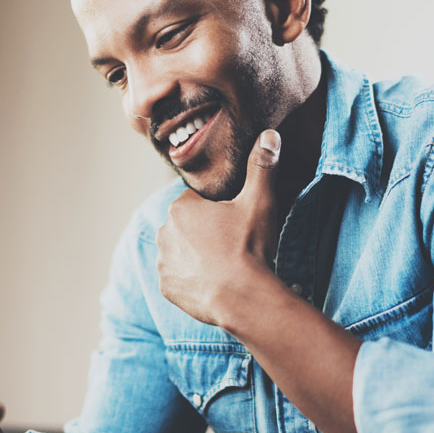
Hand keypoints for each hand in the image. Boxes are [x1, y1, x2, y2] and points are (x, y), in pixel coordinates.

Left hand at [156, 129, 280, 325]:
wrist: (243, 298)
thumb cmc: (249, 247)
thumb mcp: (259, 202)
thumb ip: (262, 166)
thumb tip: (270, 134)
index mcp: (181, 207)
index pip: (198, 201)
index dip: (219, 211)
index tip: (234, 224)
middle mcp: (164, 232)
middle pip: (188, 226)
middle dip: (205, 232)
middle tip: (232, 245)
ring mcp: (163, 262)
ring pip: (181, 251)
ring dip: (196, 256)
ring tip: (224, 266)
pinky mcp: (167, 287)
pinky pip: (178, 278)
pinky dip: (191, 280)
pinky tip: (213, 282)